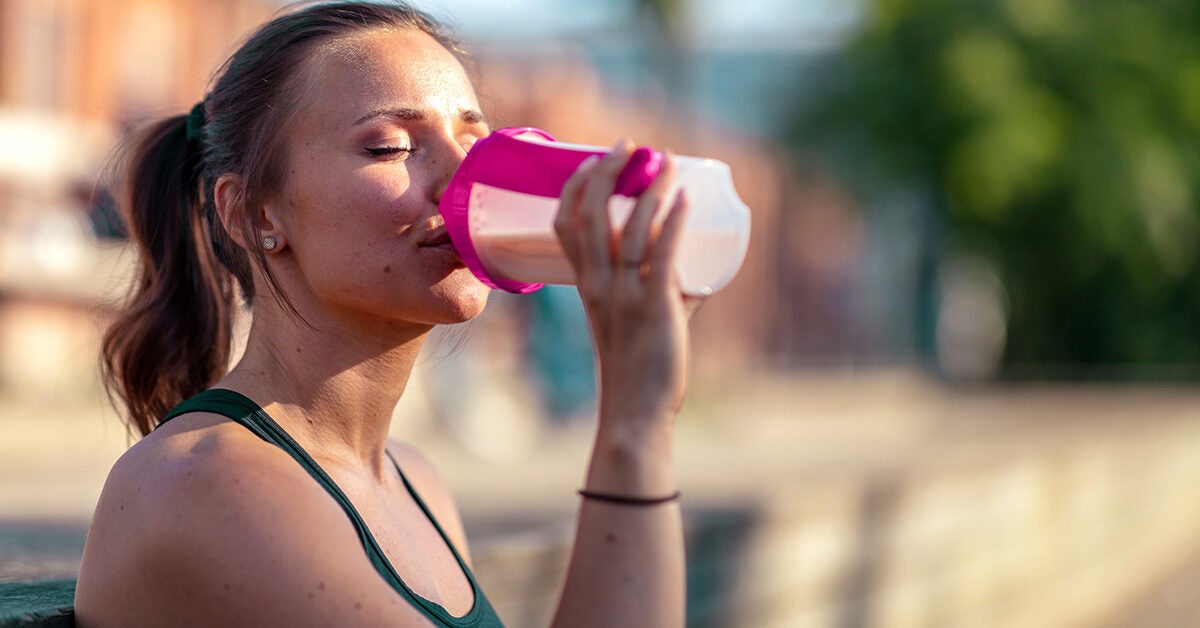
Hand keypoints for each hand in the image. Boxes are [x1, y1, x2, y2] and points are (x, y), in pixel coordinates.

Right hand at [554, 139, 697, 426]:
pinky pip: (662, 255)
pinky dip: (673, 222)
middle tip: (629, 146)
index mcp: (585, 285)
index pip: (564, 225)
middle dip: (606, 172)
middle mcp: (598, 285)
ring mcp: (624, 295)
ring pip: (629, 228)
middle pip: (589, 214)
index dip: (575, 186)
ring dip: (649, 188)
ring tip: (667, 162)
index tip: (594, 158)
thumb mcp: (634, 320)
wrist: (635, 412)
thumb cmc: (637, 369)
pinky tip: (685, 199)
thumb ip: (663, 293)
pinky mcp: (655, 307)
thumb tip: (696, 272)